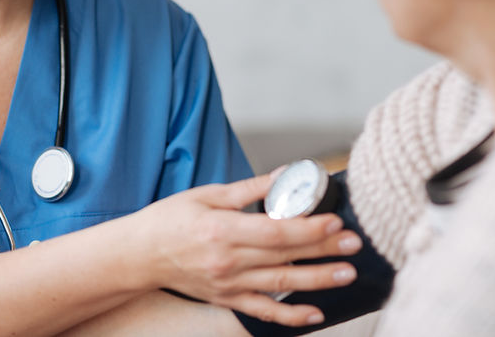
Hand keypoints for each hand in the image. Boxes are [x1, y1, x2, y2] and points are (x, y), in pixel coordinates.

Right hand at [130, 171, 360, 326]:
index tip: (335, 220)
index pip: (275, 232)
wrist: (140, 255)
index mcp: (222, 230)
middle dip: (324, 249)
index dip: (309, 228)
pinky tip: (315, 313)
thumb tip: (285, 177)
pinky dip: (290, 316)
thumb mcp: (207, 195)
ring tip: (347, 272)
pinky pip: (264, 312)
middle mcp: (227, 261)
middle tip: (354, 243)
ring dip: (318, 280)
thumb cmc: (170, 220)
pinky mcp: (227, 299)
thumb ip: (250, 189)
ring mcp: (229, 284)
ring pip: (281, 285)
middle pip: (285, 257)